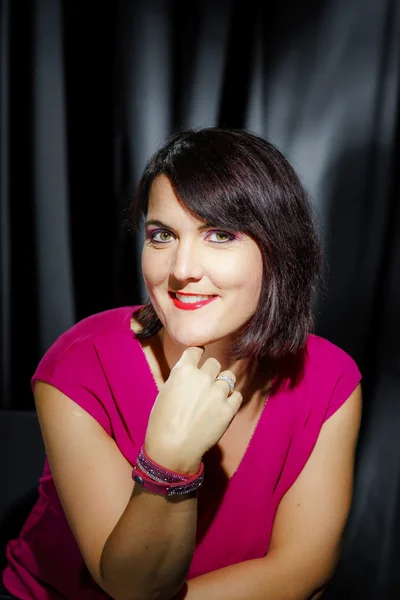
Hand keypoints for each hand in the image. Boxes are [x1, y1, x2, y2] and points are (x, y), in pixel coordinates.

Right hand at [144, 347, 242, 473]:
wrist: (173, 448)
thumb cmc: (162, 422)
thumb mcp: (165, 392)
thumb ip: (180, 378)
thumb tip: (190, 373)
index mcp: (183, 370)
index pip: (196, 349)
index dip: (197, 353)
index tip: (199, 358)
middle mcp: (203, 377)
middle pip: (214, 362)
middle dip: (210, 371)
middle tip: (205, 384)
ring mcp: (218, 393)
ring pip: (229, 377)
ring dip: (223, 384)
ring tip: (216, 396)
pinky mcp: (229, 409)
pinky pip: (237, 395)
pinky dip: (232, 399)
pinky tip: (224, 406)